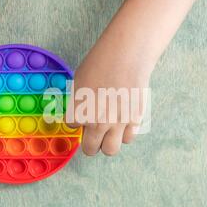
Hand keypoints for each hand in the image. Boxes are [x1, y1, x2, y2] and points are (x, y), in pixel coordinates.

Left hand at [66, 37, 150, 155]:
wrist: (126, 55)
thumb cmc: (100, 63)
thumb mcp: (78, 81)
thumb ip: (77, 102)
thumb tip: (79, 115)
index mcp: (80, 112)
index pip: (72, 125)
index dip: (76, 118)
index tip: (82, 110)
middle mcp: (97, 122)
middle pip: (90, 149)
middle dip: (90, 142)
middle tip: (93, 133)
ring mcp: (117, 123)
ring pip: (110, 150)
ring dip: (107, 143)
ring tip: (109, 131)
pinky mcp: (134, 120)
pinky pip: (128, 138)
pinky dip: (124, 133)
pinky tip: (123, 121)